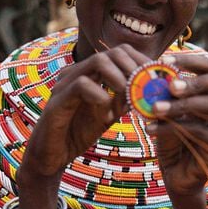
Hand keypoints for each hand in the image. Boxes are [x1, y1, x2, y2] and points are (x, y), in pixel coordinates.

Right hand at [18, 45, 147, 183]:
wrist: (52, 156)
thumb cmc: (78, 133)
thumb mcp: (109, 115)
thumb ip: (124, 101)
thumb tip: (148, 92)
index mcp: (90, 73)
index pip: (121, 52)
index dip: (141, 63)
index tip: (155, 81)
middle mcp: (77, 72)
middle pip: (113, 52)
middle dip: (134, 69)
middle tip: (144, 91)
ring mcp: (66, 83)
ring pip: (98, 62)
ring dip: (119, 79)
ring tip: (126, 100)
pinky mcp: (58, 100)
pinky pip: (82, 85)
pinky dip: (101, 98)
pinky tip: (107, 117)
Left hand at [146, 53, 207, 196]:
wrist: (176, 175)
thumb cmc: (172, 139)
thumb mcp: (166, 113)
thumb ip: (163, 95)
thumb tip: (149, 72)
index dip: (192, 61)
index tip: (165, 61)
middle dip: (198, 80)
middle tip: (171, 85)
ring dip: (182, 105)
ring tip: (155, 108)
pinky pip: (201, 132)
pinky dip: (173, 128)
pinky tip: (151, 129)